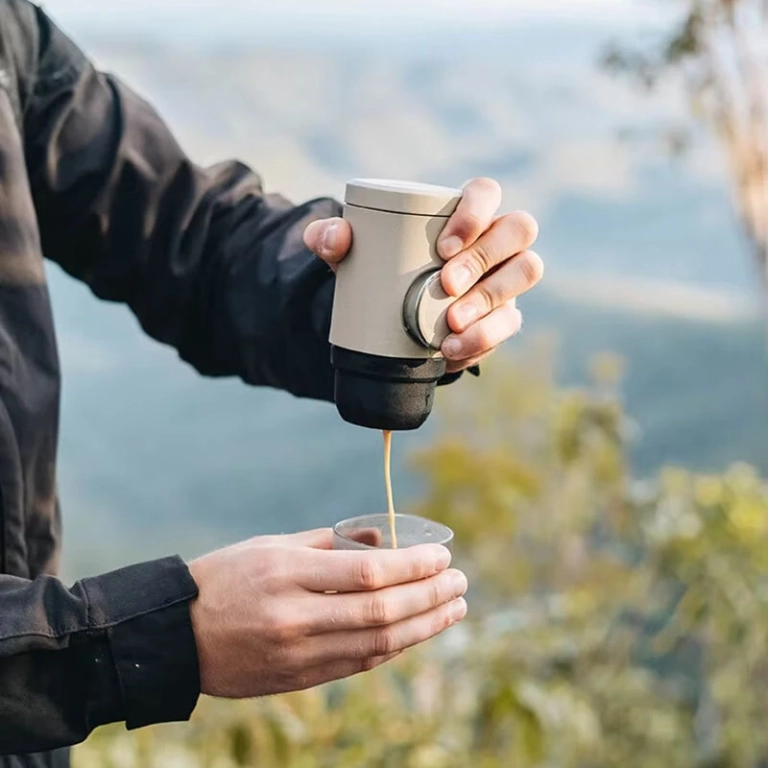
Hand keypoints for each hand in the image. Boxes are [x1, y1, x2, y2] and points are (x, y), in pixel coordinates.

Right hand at [188, 529, 466, 697]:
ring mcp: (297, 654)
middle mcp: (295, 616)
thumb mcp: (272, 545)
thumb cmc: (227, 577)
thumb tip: (382, 539)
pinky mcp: (298, 680)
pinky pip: (358, 665)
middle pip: (381, 612)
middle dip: (430, 597)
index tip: (442, 557)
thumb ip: (329, 541)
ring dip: (424, 627)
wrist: (177, 635)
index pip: (367, 572)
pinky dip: (393, 648)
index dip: (412, 566)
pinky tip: (418, 633)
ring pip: (377, 645)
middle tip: (460, 582)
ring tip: (454, 609)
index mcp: (288, 573)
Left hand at [304, 177, 542, 372]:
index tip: (444, 245)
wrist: (388, 322)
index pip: (487, 192)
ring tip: (451, 322)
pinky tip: (452, 348)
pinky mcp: (504, 315)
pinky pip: (510, 322)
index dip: (476, 212)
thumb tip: (336, 237)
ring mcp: (506, 277)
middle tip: (445, 284)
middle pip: (517, 230)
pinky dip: (484, 337)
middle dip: (483, 257)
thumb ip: (329, 239)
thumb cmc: (378, 271)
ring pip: (526, 270)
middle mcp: (495, 239)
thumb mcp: (348, 255)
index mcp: (464, 212)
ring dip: (491, 298)